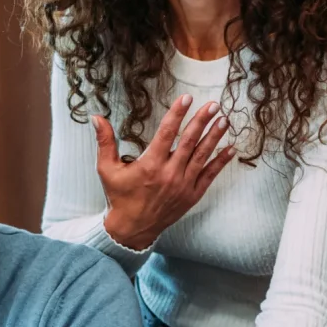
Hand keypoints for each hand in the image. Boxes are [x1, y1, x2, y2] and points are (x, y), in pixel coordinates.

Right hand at [97, 96, 232, 250]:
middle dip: (202, 121)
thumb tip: (96, 118)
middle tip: (213, 105)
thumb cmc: (119, 197)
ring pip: (202, 156)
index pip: (166, 132)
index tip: (187, 98)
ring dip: (214, 137)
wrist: (132, 228)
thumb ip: (105, 142)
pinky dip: (220, 162)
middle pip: (189, 141)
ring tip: (224, 120)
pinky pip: (209, 176)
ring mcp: (183, 185)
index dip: (177, 113)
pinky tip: (230, 149)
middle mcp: (169, 174)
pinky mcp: (191, 196)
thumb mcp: (107, 169)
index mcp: (150, 164)